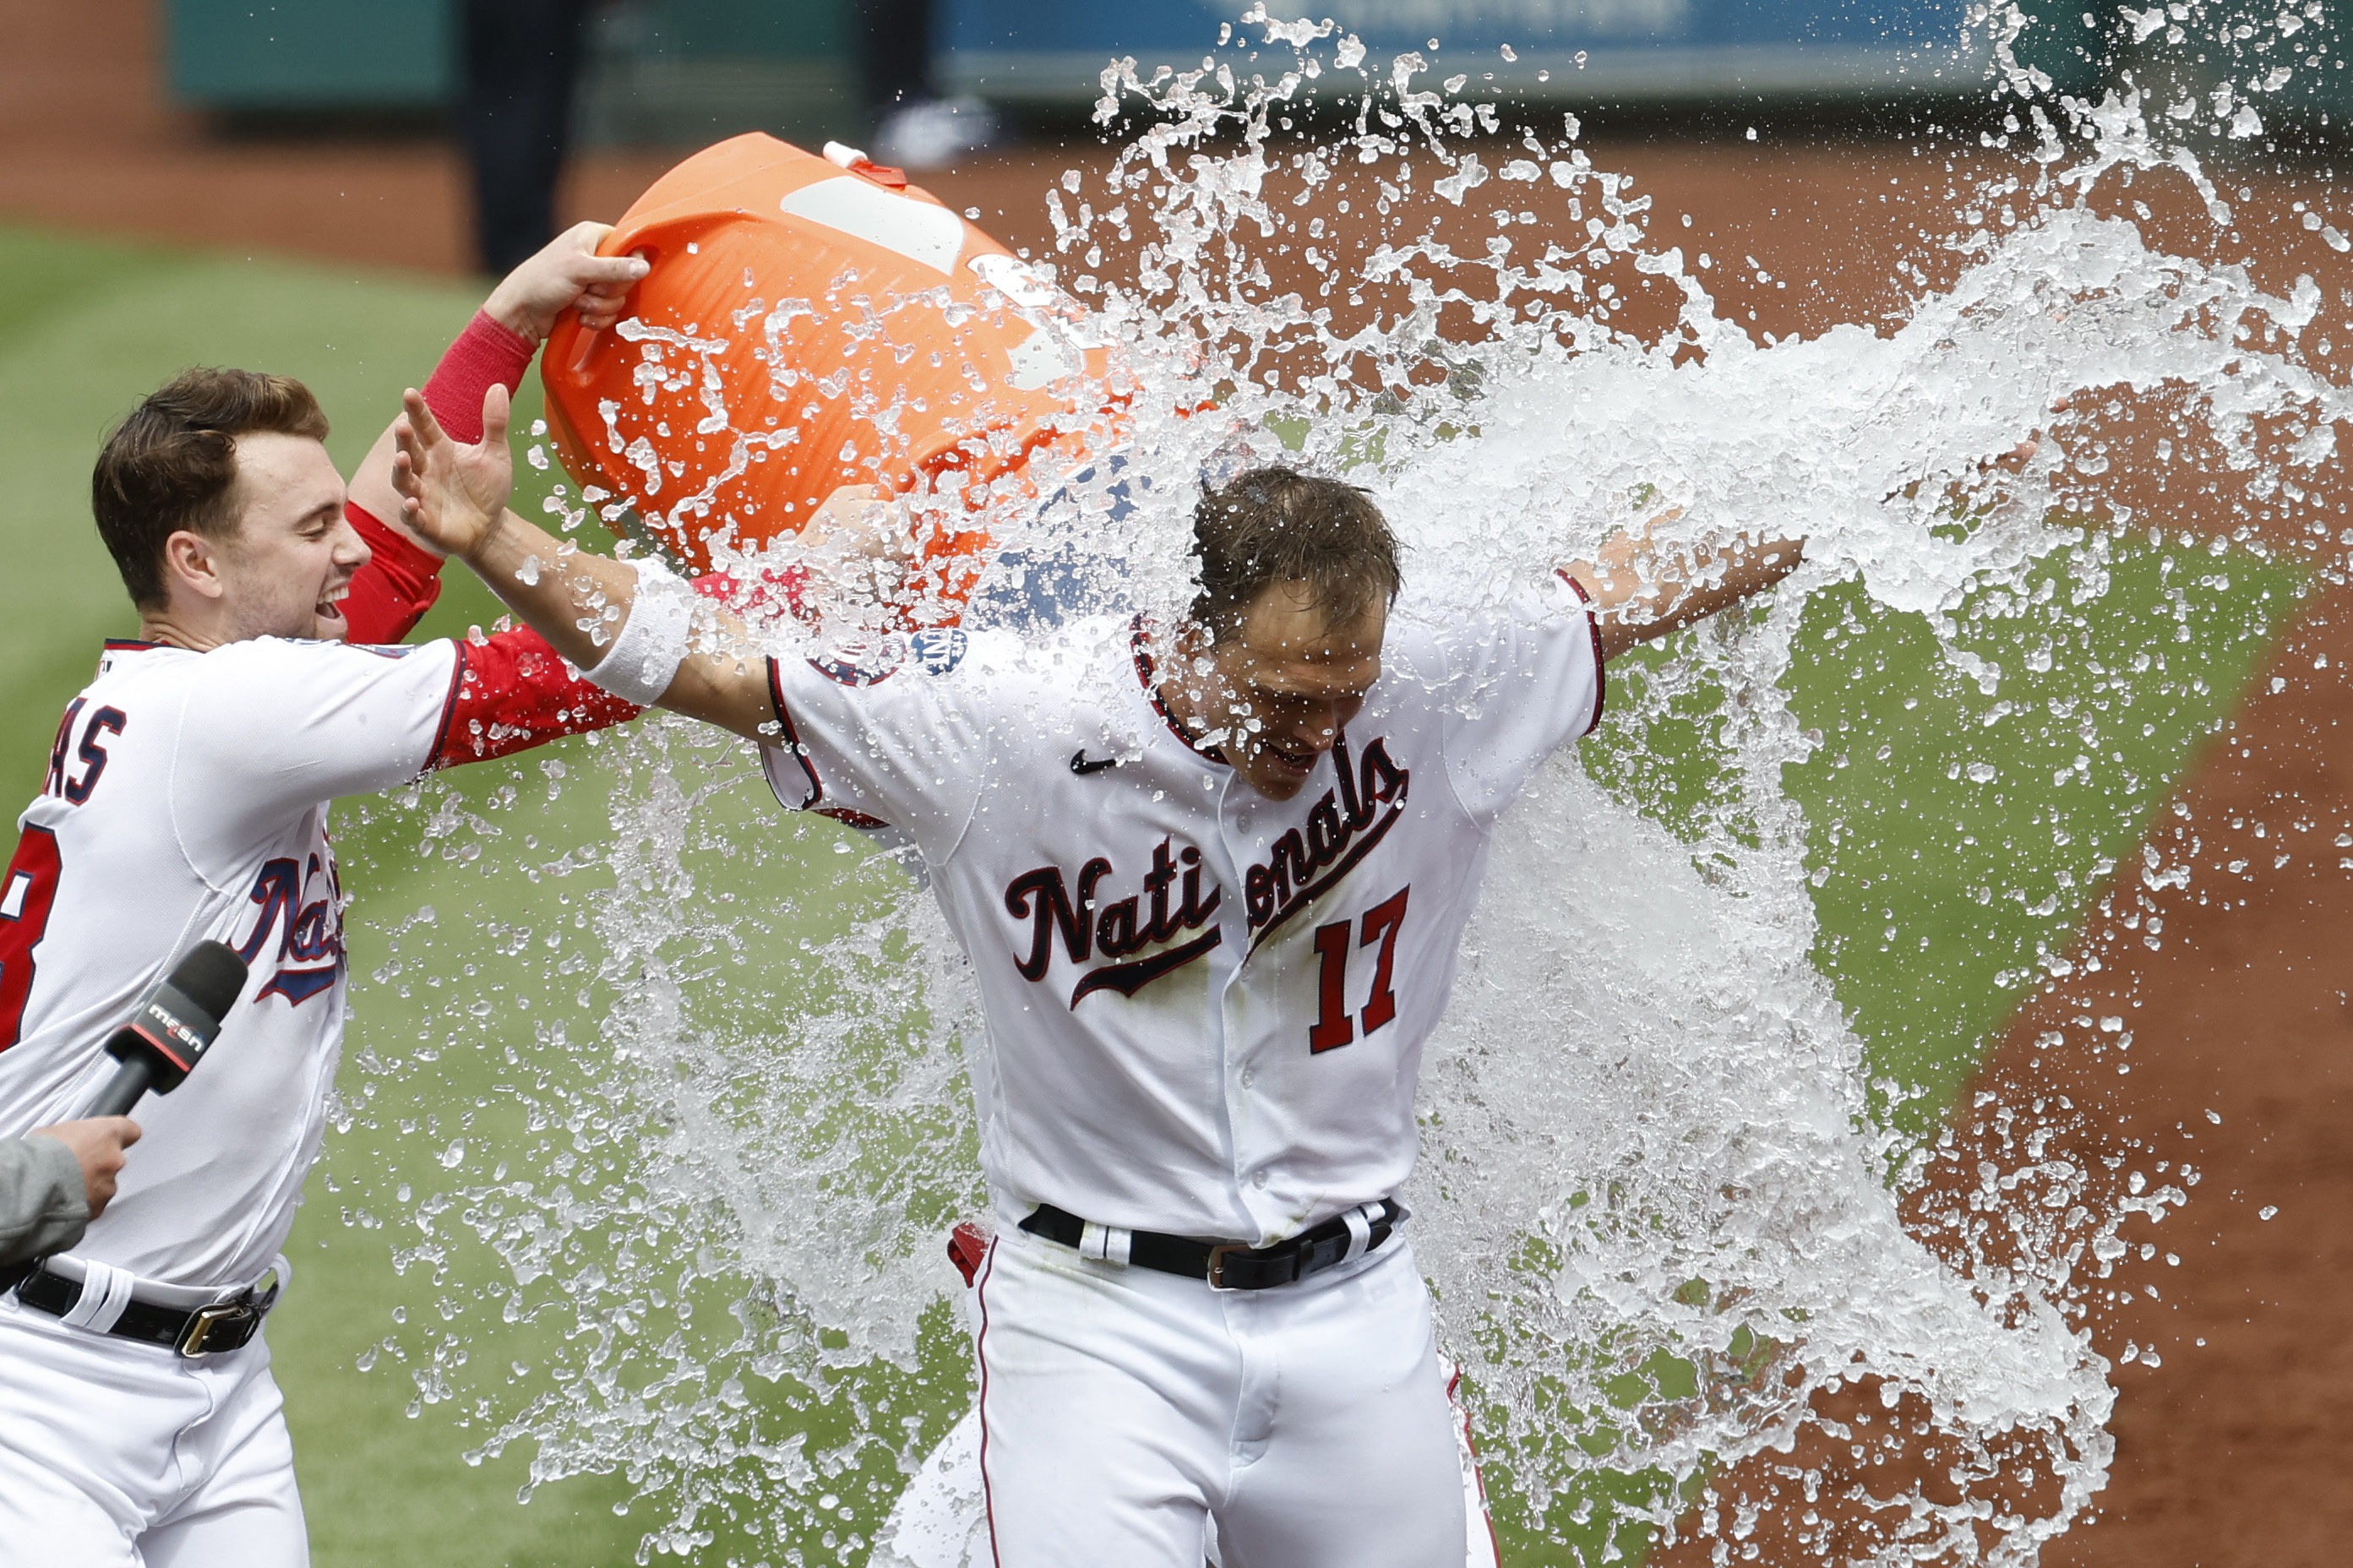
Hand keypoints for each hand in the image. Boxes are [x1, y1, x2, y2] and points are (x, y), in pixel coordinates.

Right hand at [29, 1118, 140, 1219]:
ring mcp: (107, 1187)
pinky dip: (80, 1205)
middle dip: (96, 1165)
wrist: (29, 1189)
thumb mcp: (54, 1132)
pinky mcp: (97, 1210)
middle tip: (70, 1167)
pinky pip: (92, 1206)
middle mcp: (113, 1160)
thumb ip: (75, 1136)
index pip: (130, 1130)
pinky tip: (60, 1201)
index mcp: (106, 1135)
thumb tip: (71, 1140)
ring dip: (87, 1186)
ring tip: (60, 1186)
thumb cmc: (37, 1157)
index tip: (111, 1139)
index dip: (120, 1136)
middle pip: (113, 1161)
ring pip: (103, 1186)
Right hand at [393, 385, 514, 560]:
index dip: (417, 411)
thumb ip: (494, 423)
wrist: (490, 527)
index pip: (424, 426)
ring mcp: (422, 496)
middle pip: (410, 450)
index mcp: (439, 450)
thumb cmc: (486, 489)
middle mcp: (425, 470)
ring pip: (404, 481)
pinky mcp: (425, 522)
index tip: (410, 393)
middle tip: (403, 426)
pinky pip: (412, 516)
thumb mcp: (496, 454)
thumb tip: (498, 386)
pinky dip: (410, 510)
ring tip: (401, 459)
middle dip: (404, 440)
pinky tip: (411, 503)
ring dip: (400, 471)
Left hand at [480, 221, 649, 341]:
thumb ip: (615, 268)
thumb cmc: (542, 281)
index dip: (627, 264)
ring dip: (599, 307)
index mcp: (592, 237)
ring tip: (577, 302)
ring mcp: (593, 280)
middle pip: (627, 276)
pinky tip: (579, 316)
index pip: (629, 246)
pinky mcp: (591, 301)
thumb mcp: (580, 270)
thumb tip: (644, 267)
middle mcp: (595, 256)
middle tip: (588, 289)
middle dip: (607, 291)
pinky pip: (610, 313)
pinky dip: (596, 318)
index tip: (611, 273)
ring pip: (619, 298)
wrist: (521, 312)